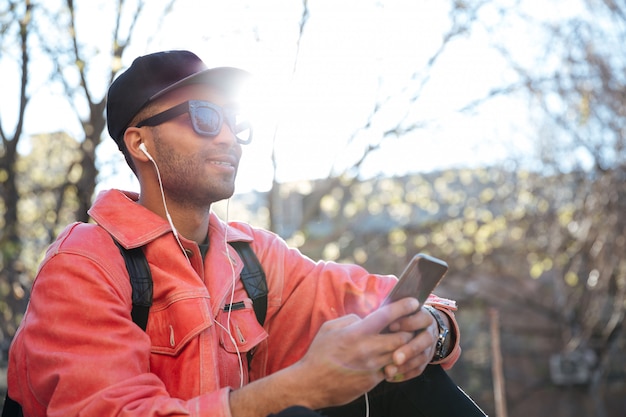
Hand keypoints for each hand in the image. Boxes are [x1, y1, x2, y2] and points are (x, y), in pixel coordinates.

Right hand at [294, 297, 420, 408]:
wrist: (310, 384)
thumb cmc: (318, 354)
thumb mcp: (329, 328)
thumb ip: (350, 320)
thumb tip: (365, 319)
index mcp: (356, 332)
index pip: (387, 316)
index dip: (403, 306)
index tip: (413, 302)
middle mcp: (367, 349)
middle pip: (401, 337)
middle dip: (407, 330)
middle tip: (407, 326)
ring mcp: (371, 367)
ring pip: (399, 354)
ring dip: (403, 347)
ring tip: (401, 341)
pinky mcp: (372, 381)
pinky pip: (390, 369)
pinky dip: (393, 362)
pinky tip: (387, 358)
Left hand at [381, 298, 438, 381]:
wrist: (412, 330)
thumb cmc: (396, 319)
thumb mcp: (395, 313)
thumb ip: (389, 313)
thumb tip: (372, 316)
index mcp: (422, 316)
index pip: (421, 318)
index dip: (408, 322)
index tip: (390, 326)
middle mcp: (429, 332)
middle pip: (426, 339)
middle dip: (410, 349)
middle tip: (395, 357)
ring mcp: (429, 348)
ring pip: (422, 357)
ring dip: (406, 365)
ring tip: (388, 371)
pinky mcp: (424, 361)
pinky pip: (418, 370)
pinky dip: (404, 374)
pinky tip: (389, 377)